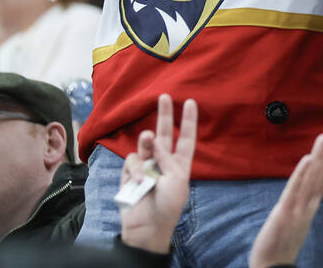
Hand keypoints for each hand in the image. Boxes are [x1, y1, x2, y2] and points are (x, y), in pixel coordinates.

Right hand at [119, 94, 197, 253]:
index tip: (191, 102)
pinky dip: (136, 168)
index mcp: (180, 164)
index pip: (186, 138)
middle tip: (164, 96)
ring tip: (148, 138)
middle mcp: (163, 162)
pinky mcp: (130, 173)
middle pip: (164, 133)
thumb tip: (155, 140)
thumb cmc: (168, 205)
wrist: (148, 226)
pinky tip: (140, 181)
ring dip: (147, 140)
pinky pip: (132, 161)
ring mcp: (146, 166)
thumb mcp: (176, 180)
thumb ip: (167, 157)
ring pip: (146, 144)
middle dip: (164, 115)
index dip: (188, 121)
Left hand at [249, 129, 322, 267]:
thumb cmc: (280, 246)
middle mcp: (308, 206)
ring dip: (320, 156)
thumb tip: (303, 190)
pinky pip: (296, 190)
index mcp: (309, 207)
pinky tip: (307, 158)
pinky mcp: (286, 213)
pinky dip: (303, 174)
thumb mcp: (293, 221)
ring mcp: (298, 209)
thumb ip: (300, 205)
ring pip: (313, 179)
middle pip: (322, 175)